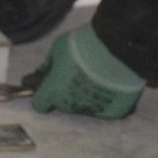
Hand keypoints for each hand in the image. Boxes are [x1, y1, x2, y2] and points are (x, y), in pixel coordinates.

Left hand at [30, 25, 144, 118]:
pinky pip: (104, 108)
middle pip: (62, 104)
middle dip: (64, 92)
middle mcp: (71, 105)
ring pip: (83, 106)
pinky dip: (105, 99)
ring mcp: (93, 111)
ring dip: (84, 96)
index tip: (47, 84)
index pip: (40, 104)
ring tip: (95, 77)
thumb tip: (40, 73)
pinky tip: (110, 85)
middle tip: (75, 74)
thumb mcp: (58, 48)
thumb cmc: (82, 44)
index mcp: (53, 92)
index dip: (41, 94)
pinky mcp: (114, 112)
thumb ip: (48, 64)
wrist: (117, 48)